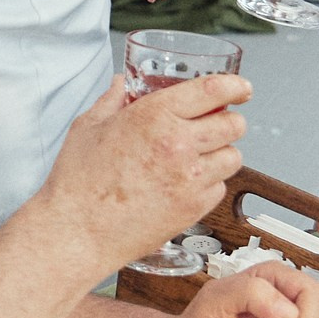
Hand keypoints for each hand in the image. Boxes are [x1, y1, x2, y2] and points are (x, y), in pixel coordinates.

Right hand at [19, 73, 249, 275]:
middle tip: (213, 126)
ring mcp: (190, 178)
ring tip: (198, 157)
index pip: (214, 90)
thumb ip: (112, 101)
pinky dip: (210, 183)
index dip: (235, 86)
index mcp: (155, 116)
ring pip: (234, 157)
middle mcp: (179, 144)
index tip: (241, 89)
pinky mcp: (193, 208)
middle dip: (228, 121)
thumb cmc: (78, 182)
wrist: (77, 232)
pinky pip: (220, 188)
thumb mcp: (88, 127)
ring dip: (221, 153)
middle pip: (234, 124)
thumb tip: (122, 85)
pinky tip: (186, 183)